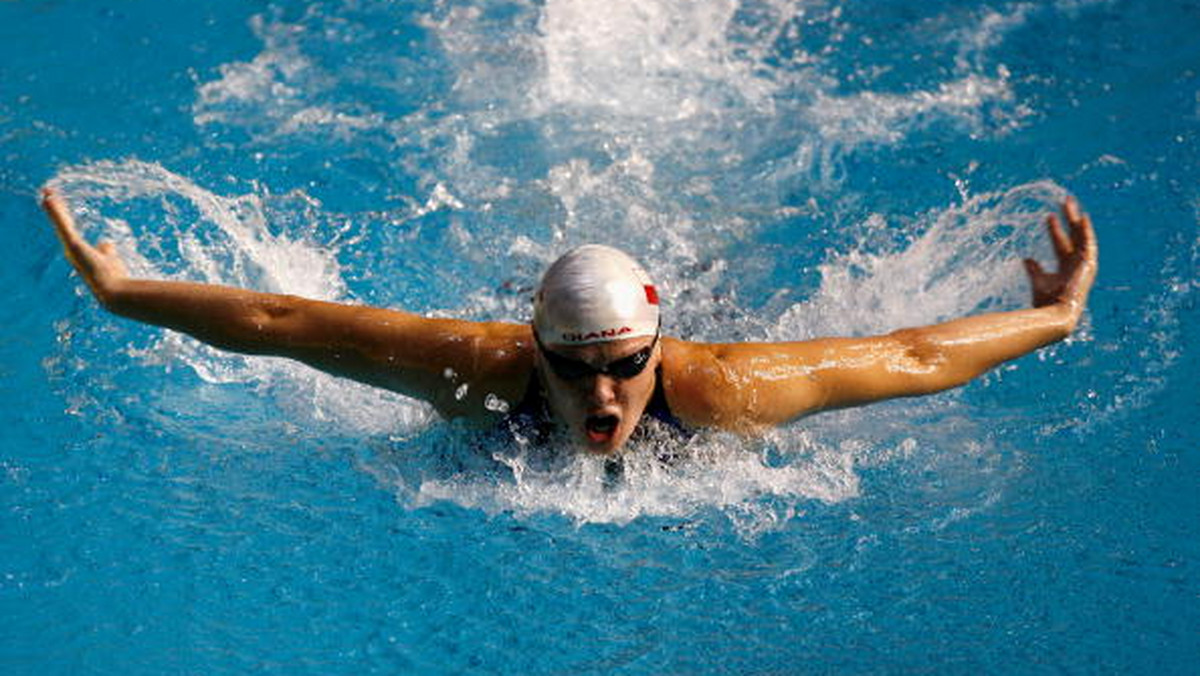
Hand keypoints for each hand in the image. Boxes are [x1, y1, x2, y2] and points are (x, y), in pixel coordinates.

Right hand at [41, 186, 128, 303]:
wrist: (112, 290)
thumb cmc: (113, 278)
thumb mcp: (111, 259)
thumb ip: (107, 251)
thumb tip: (105, 241)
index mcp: (79, 252)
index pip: (68, 230)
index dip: (64, 218)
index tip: (60, 206)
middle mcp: (71, 250)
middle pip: (62, 224)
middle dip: (55, 208)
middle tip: (48, 194)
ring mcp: (71, 247)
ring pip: (60, 222)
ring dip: (53, 207)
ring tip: (47, 192)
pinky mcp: (74, 245)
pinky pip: (63, 223)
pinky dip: (56, 211)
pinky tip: (49, 197)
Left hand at [1023, 197, 1096, 320]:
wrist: (1055, 314)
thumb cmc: (1046, 303)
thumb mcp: (1038, 281)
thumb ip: (1034, 270)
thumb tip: (1026, 258)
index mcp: (1066, 268)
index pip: (1060, 244)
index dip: (1055, 230)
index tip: (1048, 216)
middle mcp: (1077, 265)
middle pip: (1073, 236)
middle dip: (1068, 219)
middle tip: (1064, 202)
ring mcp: (1084, 265)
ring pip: (1080, 236)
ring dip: (1076, 219)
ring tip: (1070, 203)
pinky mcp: (1088, 266)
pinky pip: (1089, 244)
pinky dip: (1086, 231)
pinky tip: (1082, 218)